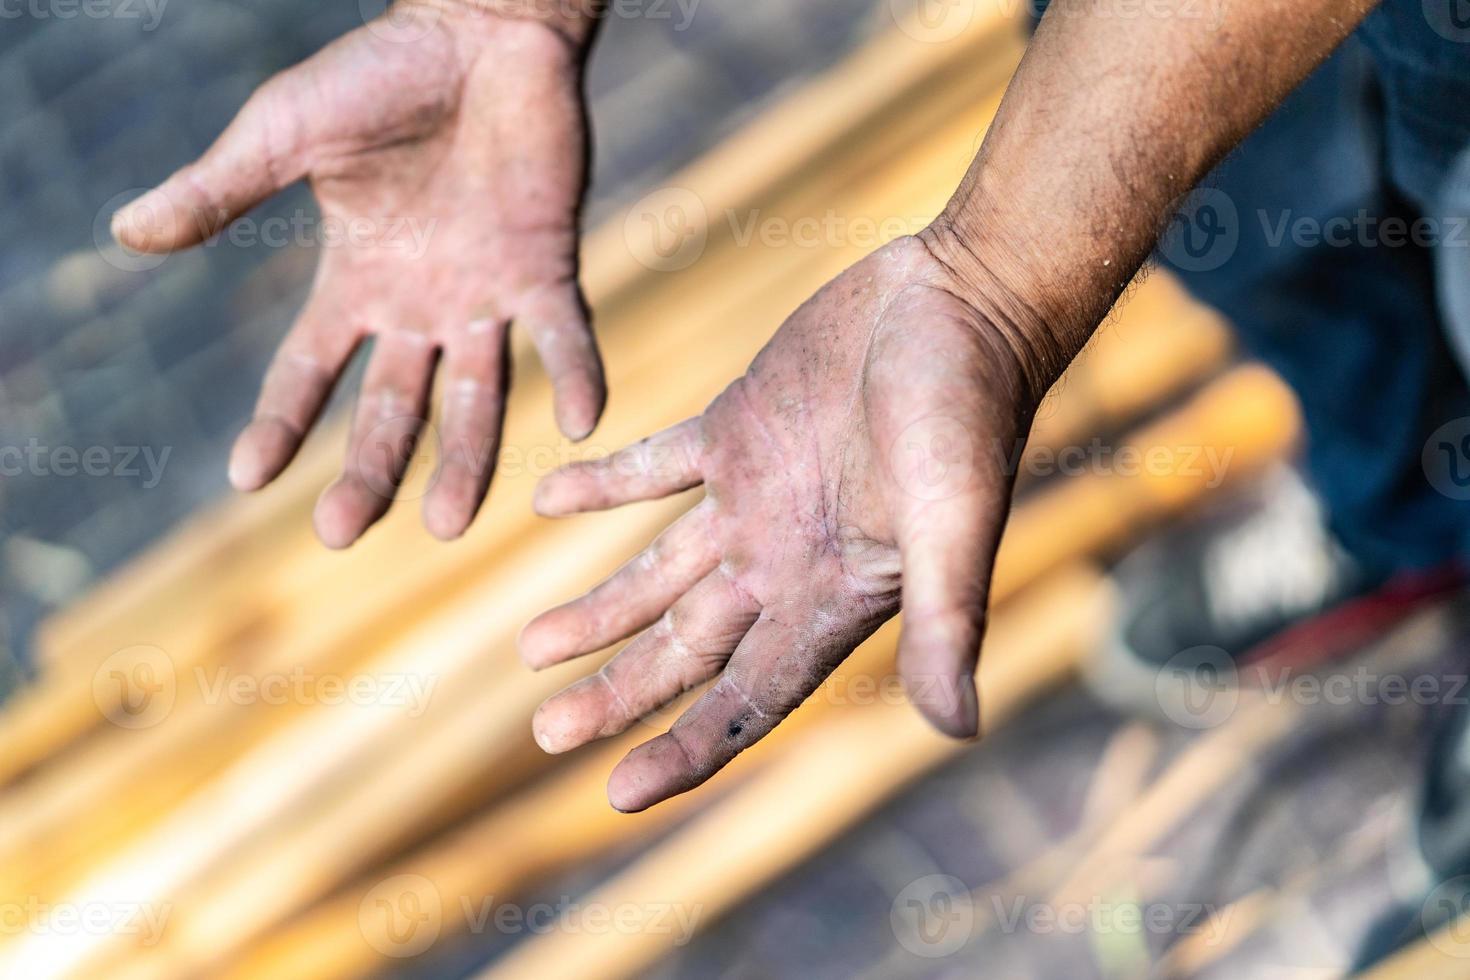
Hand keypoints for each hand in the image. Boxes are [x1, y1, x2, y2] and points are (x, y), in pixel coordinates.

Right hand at [111, 1, 604, 545]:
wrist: (478, 31)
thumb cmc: (380, 73)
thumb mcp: (284, 133)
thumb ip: (219, 190)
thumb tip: (126, 233)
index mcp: (356, 282)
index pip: (309, 371)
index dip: (279, 423)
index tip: (247, 478)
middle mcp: (420, 305)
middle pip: (392, 407)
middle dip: (369, 469)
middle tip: (343, 531)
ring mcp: (485, 294)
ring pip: (477, 394)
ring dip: (466, 458)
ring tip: (448, 525)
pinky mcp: (546, 266)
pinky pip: (563, 334)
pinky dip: (573, 374)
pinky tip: (580, 422)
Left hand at [520, 233, 1042, 811]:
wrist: (963, 297)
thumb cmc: (969, 407)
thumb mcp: (955, 515)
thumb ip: (946, 616)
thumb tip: (958, 729)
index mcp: (833, 594)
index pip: (750, 694)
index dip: (688, 747)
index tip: (615, 791)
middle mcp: (787, 560)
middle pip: (690, 648)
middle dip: (621, 692)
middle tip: (545, 731)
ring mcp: (757, 495)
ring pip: (662, 571)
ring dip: (602, 609)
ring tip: (532, 648)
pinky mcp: (738, 426)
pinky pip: (656, 467)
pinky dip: (605, 485)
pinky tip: (549, 501)